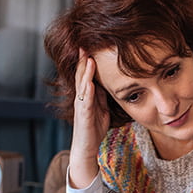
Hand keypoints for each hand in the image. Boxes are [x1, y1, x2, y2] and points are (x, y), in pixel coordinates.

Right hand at [68, 49, 109, 188]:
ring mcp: (81, 106)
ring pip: (81, 85)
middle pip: (82, 75)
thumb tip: (110, 83)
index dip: (88, 60)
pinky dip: (87, 91)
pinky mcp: (83, 116)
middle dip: (83, 60)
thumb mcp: (103, 108)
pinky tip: (90, 82)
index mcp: (87, 95)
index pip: (87, 74)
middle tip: (84, 43)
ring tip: (87, 57)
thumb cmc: (94, 129)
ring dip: (84, 71)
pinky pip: (85, 101)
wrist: (87, 148)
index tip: (92, 45)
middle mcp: (81, 98)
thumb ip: (103, 96)